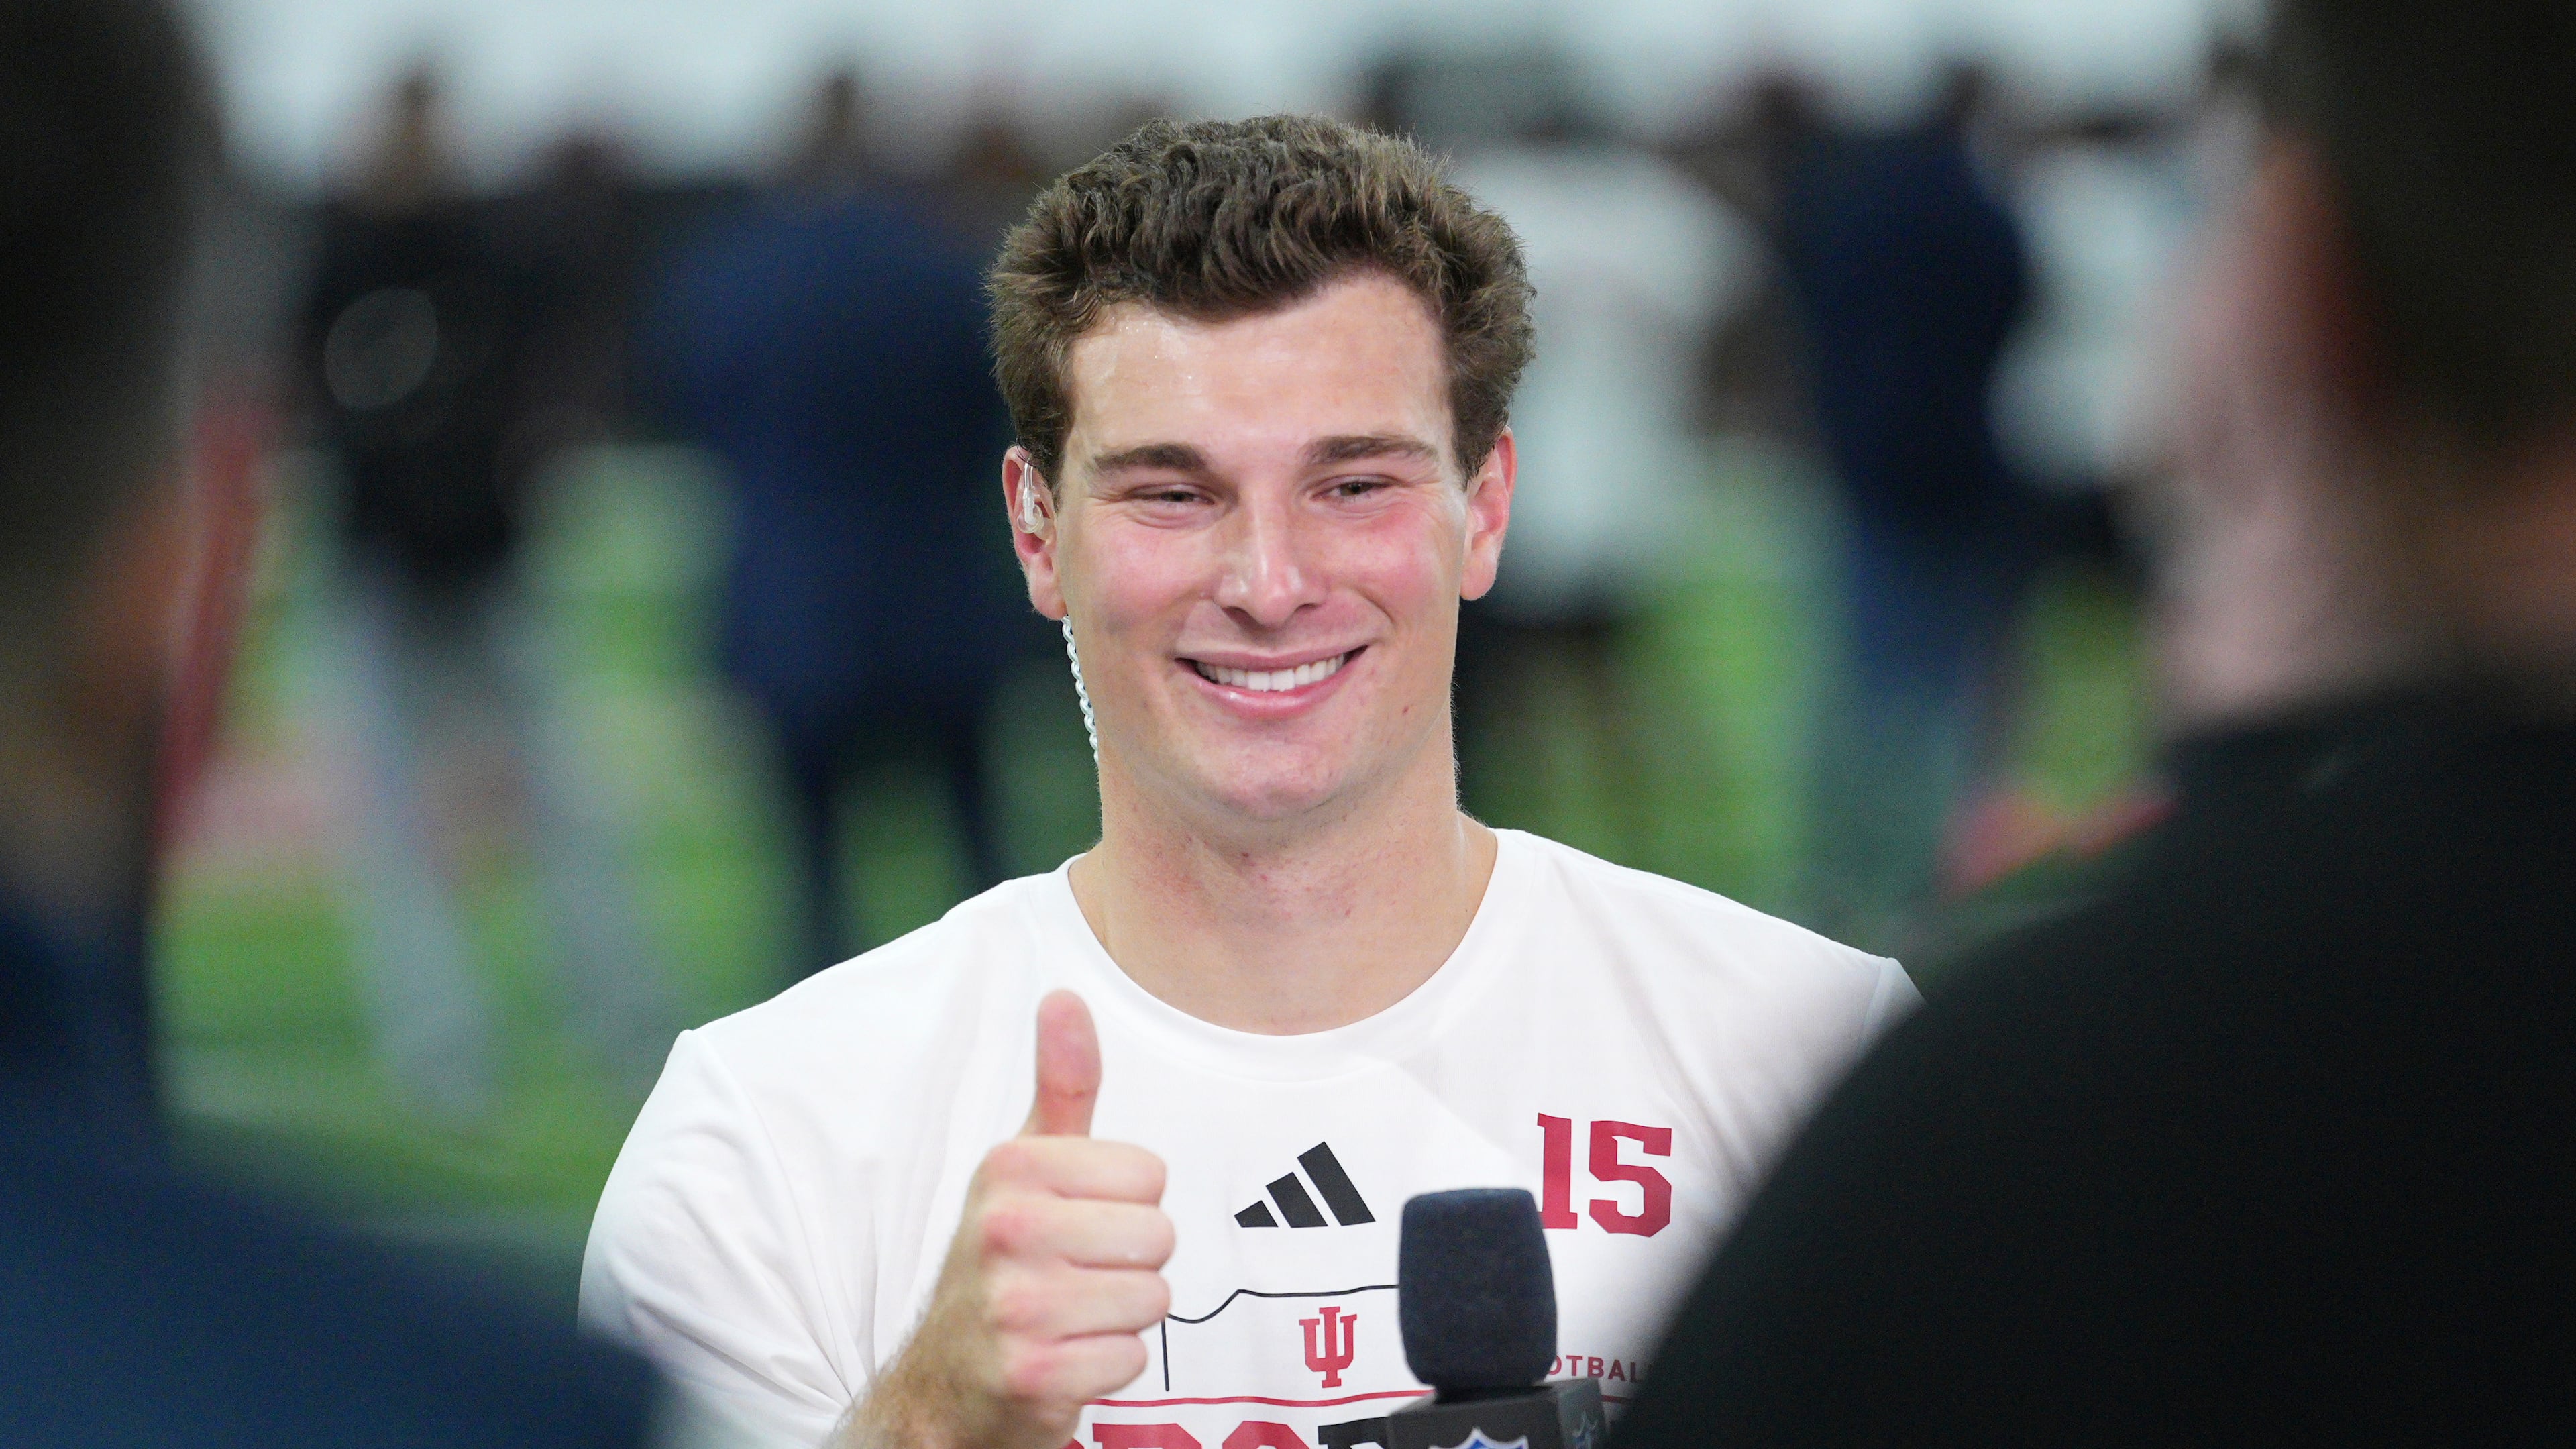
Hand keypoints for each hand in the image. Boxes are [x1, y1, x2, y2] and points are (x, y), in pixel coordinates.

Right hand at [840, 992, 1172, 1448]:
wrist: (946, 1378)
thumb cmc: (1007, 1257)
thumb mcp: (1026, 1163)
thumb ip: (1062, 1083)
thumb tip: (1065, 995)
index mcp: (1010, 1166)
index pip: (1150, 1174)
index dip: (1127, 1203)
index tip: (1078, 1220)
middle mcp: (1004, 1230)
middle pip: (1159, 1236)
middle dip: (1132, 1263)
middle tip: (1077, 1274)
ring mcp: (1013, 1307)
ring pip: (1153, 1300)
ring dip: (1123, 1316)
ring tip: (1071, 1314)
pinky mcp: (1030, 1377)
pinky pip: (1131, 1359)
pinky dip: (1108, 1365)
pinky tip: (1065, 1356)